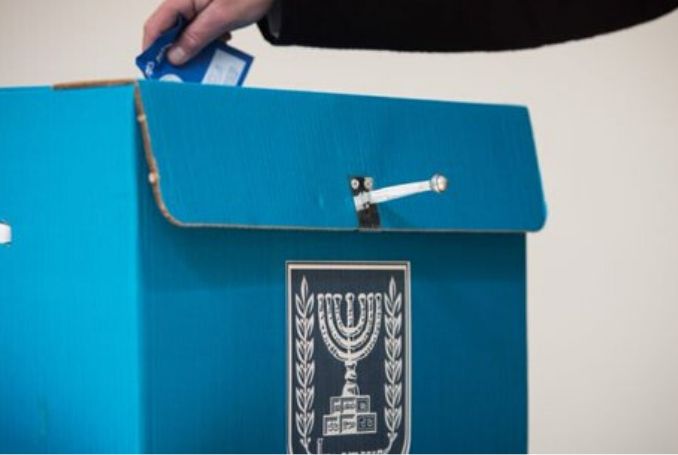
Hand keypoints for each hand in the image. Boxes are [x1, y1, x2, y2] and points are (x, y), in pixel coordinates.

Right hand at [143, 0, 273, 64]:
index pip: (155, 27)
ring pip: (185, 34)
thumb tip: (174, 57)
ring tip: (203, 67)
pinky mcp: (209, 12)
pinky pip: (200, 31)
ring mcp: (197, 7)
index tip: (154, 72)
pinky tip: (219, 49)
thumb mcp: (221, 18)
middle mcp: (185, 2)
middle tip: (180, 77)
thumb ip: (196, 37)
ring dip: (193, 51)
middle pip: (169, 32)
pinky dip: (207, 44)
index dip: (151, 50)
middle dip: (174, 55)